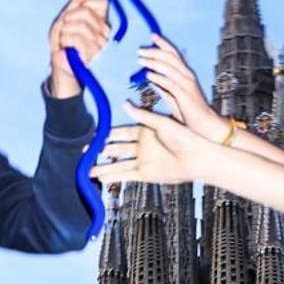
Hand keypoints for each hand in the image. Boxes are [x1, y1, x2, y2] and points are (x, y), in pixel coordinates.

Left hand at [47, 0, 112, 98]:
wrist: (61, 63)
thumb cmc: (65, 42)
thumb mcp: (67, 17)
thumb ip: (78, 0)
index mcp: (101, 20)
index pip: (100, 1)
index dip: (84, 4)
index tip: (73, 13)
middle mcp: (104, 31)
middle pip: (86, 11)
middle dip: (69, 18)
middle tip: (65, 28)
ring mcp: (100, 43)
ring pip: (80, 24)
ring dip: (65, 31)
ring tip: (64, 39)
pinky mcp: (93, 53)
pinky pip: (77, 38)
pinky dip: (66, 40)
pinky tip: (66, 47)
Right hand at [93, 104, 213, 185]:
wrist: (198, 157)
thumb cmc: (185, 138)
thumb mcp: (161, 123)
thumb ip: (142, 116)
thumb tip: (125, 104)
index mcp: (145, 132)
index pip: (121, 133)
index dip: (107, 134)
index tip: (94, 135)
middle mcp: (142, 147)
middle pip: (117, 148)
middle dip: (100, 150)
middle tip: (85, 151)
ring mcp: (143, 161)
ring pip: (118, 164)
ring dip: (104, 166)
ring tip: (88, 169)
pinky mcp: (146, 174)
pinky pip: (126, 175)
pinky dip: (114, 177)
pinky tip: (101, 179)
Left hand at [136, 35, 230, 140]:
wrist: (205, 125)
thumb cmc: (190, 112)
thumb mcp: (175, 98)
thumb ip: (164, 88)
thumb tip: (151, 79)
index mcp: (186, 74)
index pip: (174, 54)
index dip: (163, 44)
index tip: (152, 36)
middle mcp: (187, 76)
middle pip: (170, 58)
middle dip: (154, 52)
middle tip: (140, 50)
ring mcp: (187, 84)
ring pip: (169, 68)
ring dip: (153, 62)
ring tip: (140, 60)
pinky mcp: (185, 95)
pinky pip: (170, 83)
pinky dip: (158, 78)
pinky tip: (148, 75)